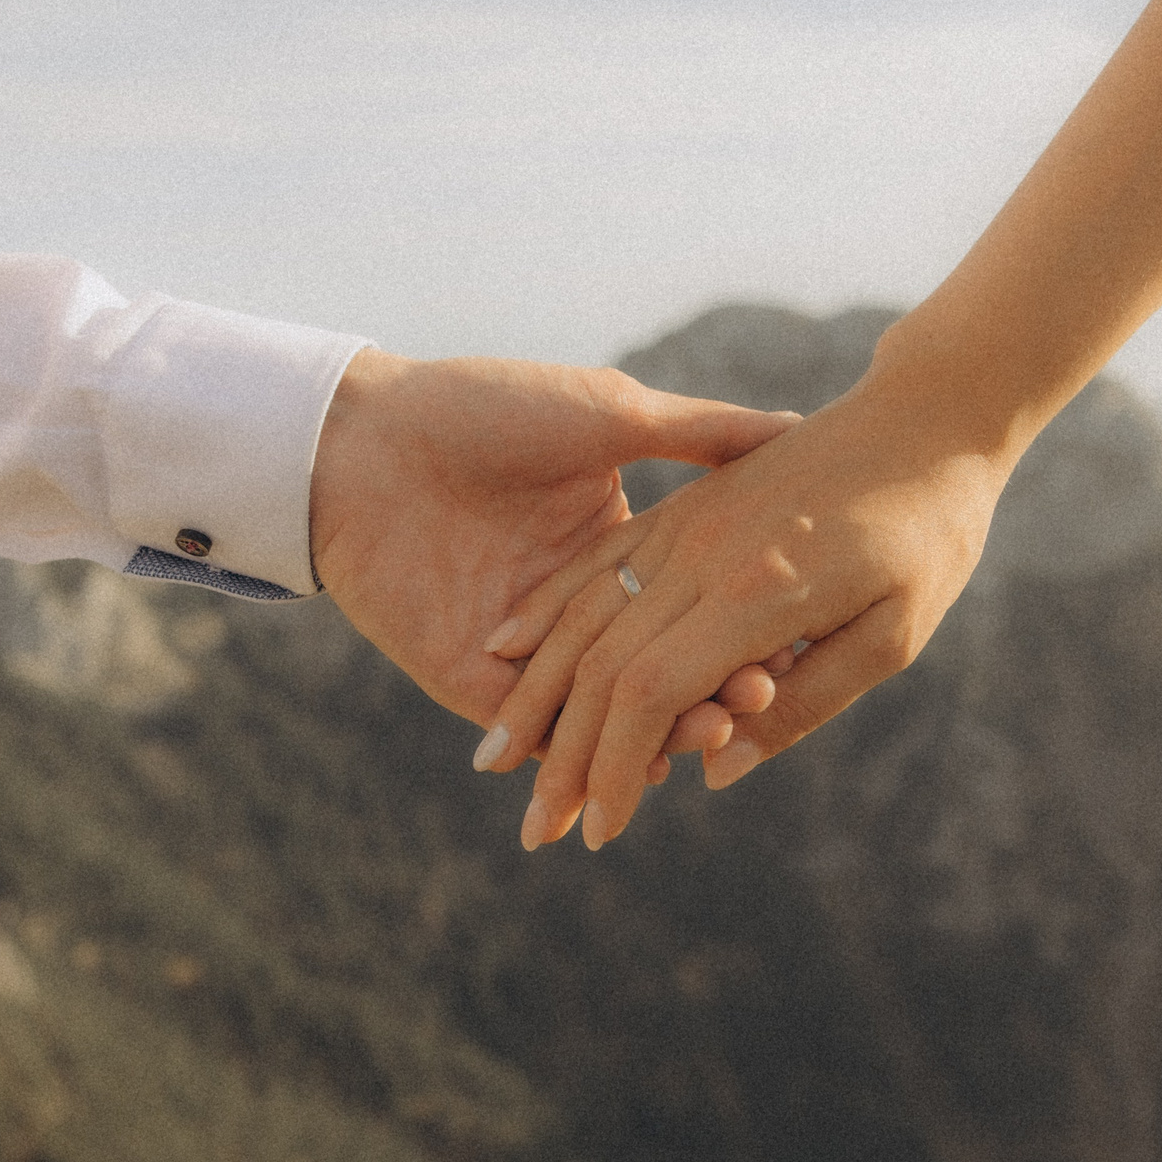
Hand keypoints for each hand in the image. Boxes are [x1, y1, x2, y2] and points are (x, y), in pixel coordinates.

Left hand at [308, 349, 799, 770]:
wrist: (363, 436)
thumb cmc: (483, 408)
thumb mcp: (613, 414)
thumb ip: (701, 435)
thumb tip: (797, 431)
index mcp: (612, 546)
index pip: (691, 605)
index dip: (741, 624)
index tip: (790, 634)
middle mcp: (575, 607)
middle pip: (660, 670)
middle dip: (716, 687)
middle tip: (763, 694)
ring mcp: (525, 654)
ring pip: (608, 713)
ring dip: (665, 728)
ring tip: (720, 724)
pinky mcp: (472, 686)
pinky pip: (541, 733)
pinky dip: (591, 750)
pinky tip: (643, 753)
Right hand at [476, 361, 1012, 848]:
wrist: (931, 414)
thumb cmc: (930, 534)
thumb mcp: (894, 635)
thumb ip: (804, 704)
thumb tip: (717, 771)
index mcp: (756, 591)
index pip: (653, 693)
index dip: (616, 767)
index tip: (601, 832)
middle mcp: (703, 554)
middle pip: (603, 665)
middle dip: (563, 756)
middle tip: (536, 830)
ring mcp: (685, 520)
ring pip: (583, 612)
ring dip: (535, 691)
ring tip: (494, 758)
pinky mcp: (683, 501)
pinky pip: (596, 558)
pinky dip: (545, 608)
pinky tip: (505, 646)